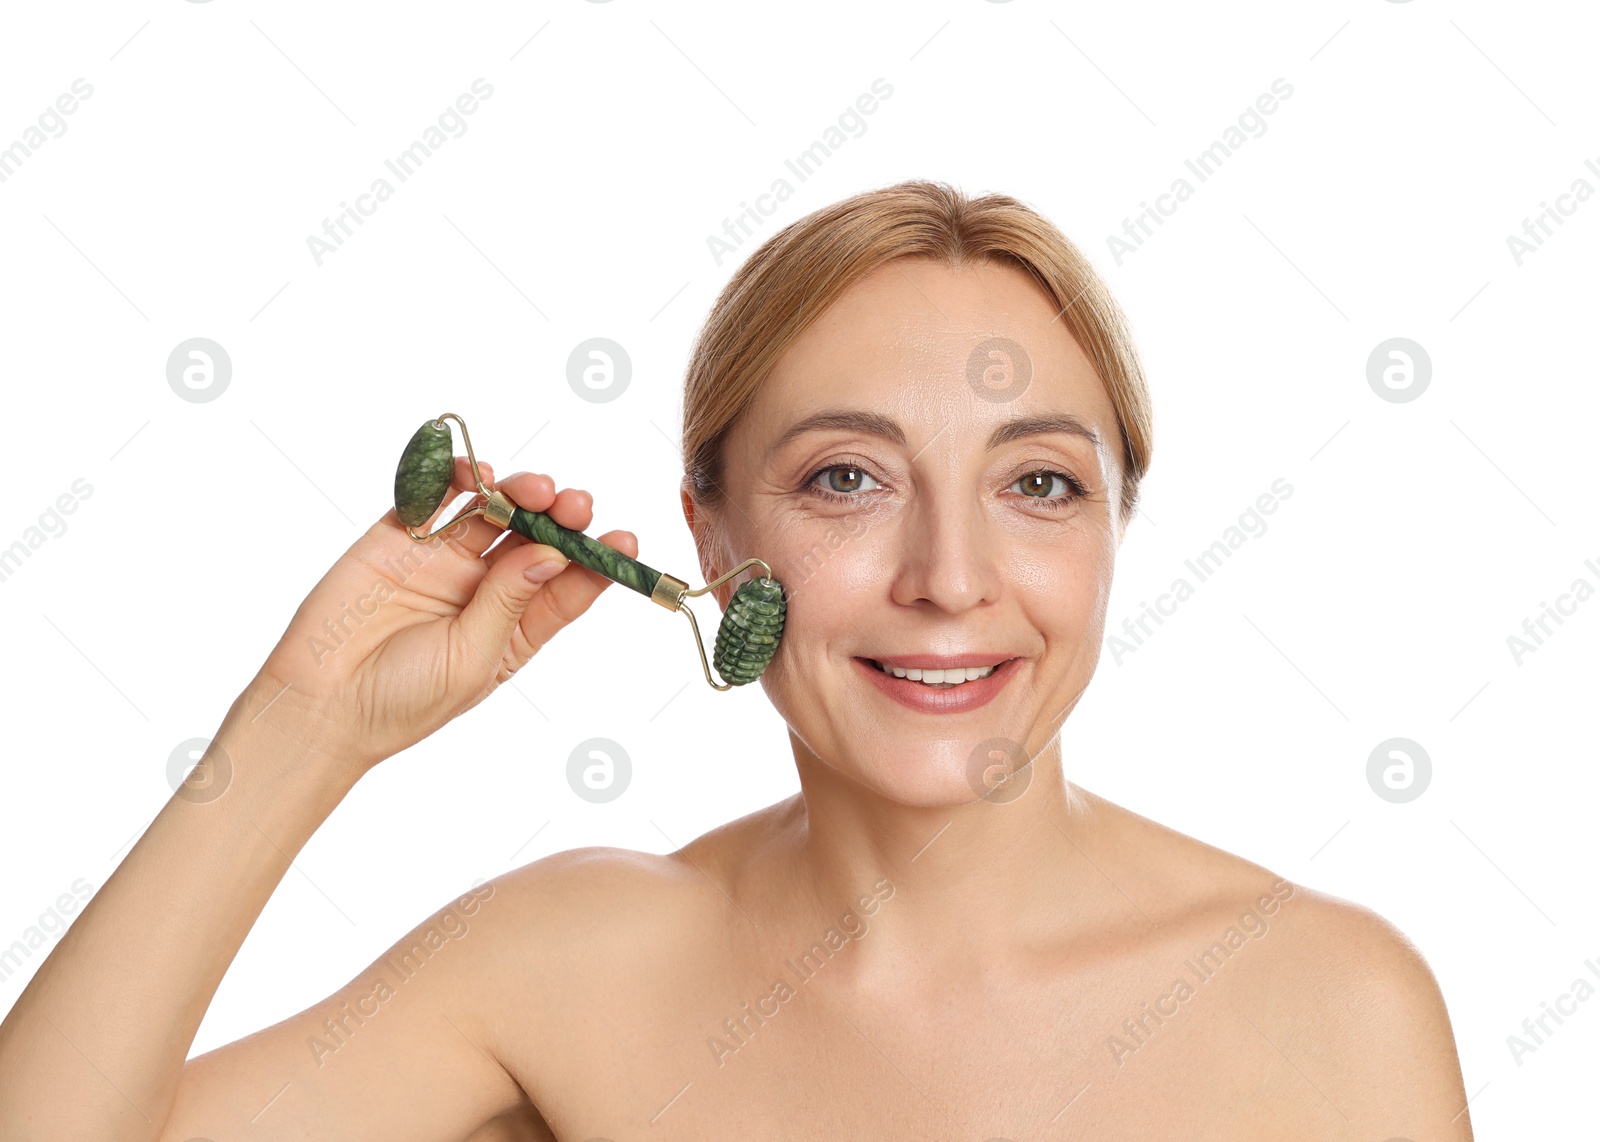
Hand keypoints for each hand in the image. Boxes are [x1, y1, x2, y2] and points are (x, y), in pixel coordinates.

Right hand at [246, 458, 636, 775]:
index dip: (599, 560)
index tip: (626, 540)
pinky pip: (433, 496)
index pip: (568, 585)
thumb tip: (553, 553)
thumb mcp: (472, 659)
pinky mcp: (399, 537)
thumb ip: (509, 602)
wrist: (320, 707)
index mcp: (515, 627)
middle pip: (537, 539)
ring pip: (493, 511)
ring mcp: (443, 559)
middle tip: (575, 503)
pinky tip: (478, 473)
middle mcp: (485, 588)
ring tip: (534, 489)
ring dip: (519, 492)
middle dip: (561, 517)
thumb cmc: (403, 701)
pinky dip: (457, 477)